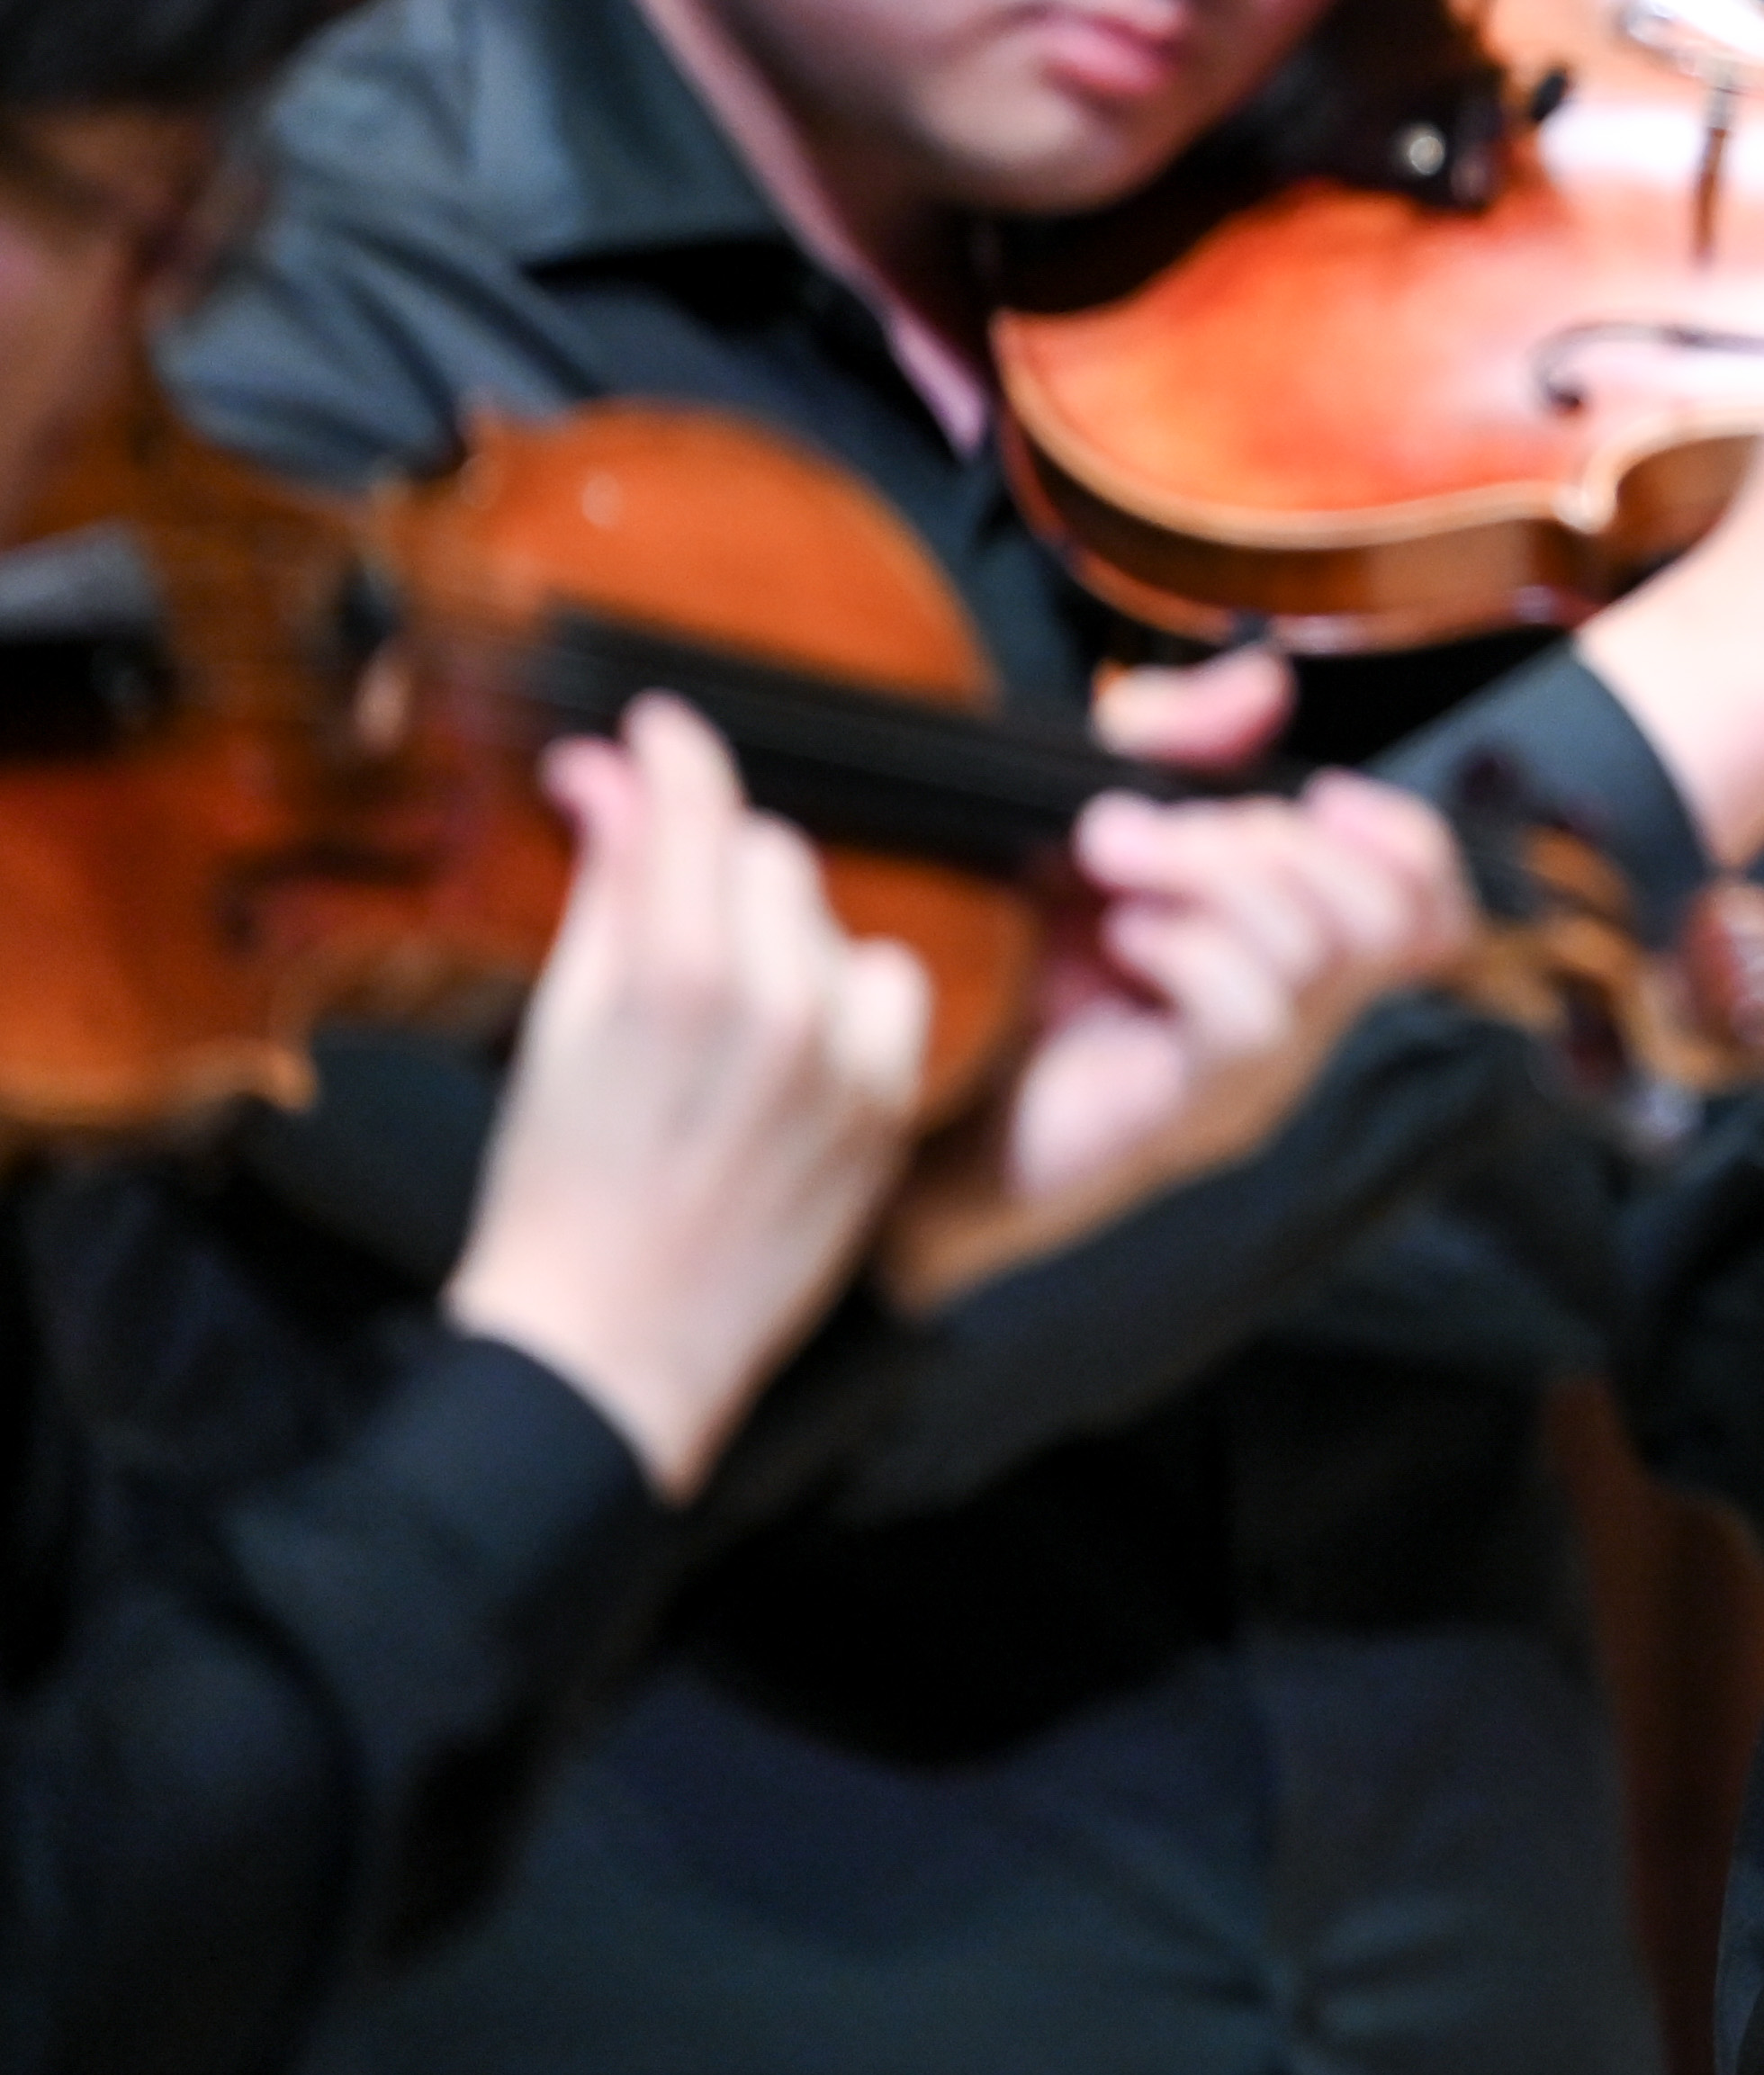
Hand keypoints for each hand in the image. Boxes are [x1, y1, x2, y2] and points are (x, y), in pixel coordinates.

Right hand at [444, 696, 933, 1498]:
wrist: (611, 1343)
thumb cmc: (560, 1189)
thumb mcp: (561, 1025)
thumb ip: (605, 889)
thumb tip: (608, 775)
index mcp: (679, 978)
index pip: (703, 806)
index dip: (679, 753)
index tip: (663, 732)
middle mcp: (780, 1007)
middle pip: (773, 855)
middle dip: (717, 873)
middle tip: (666, 932)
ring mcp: (850, 1060)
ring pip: (835, 923)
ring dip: (785, 941)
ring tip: (723, 1021)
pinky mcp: (892, 1107)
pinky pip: (888, 991)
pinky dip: (845, 1002)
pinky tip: (788, 1056)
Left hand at [872, 663, 1472, 1308]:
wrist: (921, 1080)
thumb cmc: (1013, 953)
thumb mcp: (1097, 817)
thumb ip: (1178, 742)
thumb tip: (1262, 682)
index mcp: (1291, 946)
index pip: (1431, 911)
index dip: (1407, 841)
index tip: (1321, 791)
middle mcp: (1298, 1015)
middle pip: (1385, 916)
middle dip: (1272, 836)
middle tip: (1148, 823)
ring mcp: (1254, 1072)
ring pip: (1315, 954)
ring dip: (1210, 873)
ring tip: (1109, 857)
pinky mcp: (1196, 1111)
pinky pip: (1249, 1015)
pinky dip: (1184, 946)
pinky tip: (1116, 938)